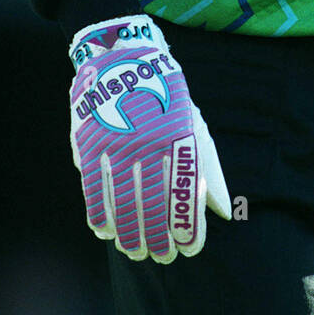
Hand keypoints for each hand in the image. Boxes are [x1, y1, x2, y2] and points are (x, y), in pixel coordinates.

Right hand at [68, 14, 230, 262]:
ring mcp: (118, 144)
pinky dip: (100, 215)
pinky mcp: (91, 143)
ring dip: (131, 235)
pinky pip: (95, 189)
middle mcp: (151, 144)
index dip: (189, 228)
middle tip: (163, 258)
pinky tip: (107, 232)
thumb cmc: (165, 97)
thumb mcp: (194, 123)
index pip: (187, 195)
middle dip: (160, 240)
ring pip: (124, 204)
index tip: (189, 250)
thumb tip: (223, 210)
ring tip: (137, 252)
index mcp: (181, 138)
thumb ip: (207, 167)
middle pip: (154, 206)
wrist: (122, 57)